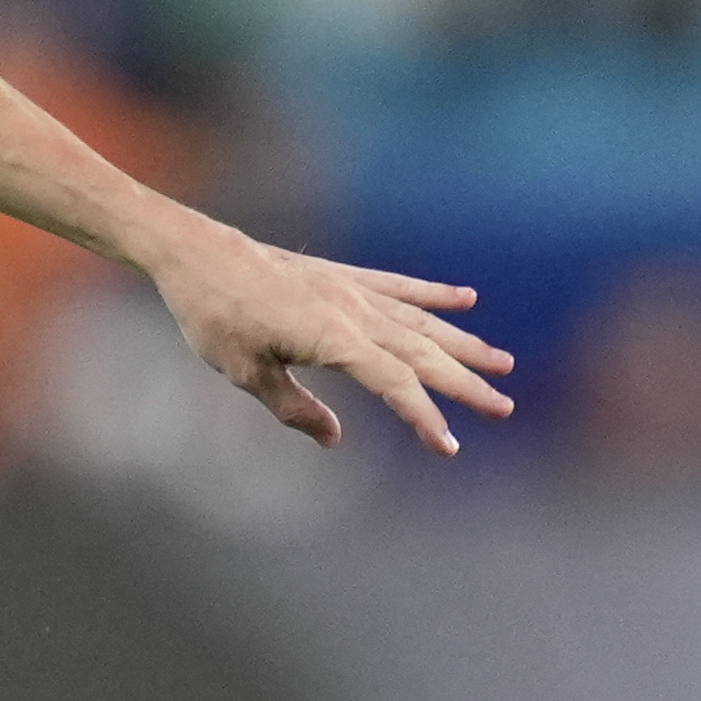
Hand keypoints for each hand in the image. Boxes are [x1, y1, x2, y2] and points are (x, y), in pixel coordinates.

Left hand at [153, 225, 509, 454]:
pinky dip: (434, 294)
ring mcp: (351, 289)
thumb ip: (293, 408)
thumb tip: (334, 439)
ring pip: (421, 321)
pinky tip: (466, 299)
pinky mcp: (341, 276)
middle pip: (422, 353)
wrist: (196, 254)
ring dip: (463, 343)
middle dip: (465, 383)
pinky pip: (399, 286)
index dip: (424, 416)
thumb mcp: (245, 372)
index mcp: (333, 337)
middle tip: (504, 407)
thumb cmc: (214, 316)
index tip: (448, 446)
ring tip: (502, 362)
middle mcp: (353, 310)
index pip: (393, 383)